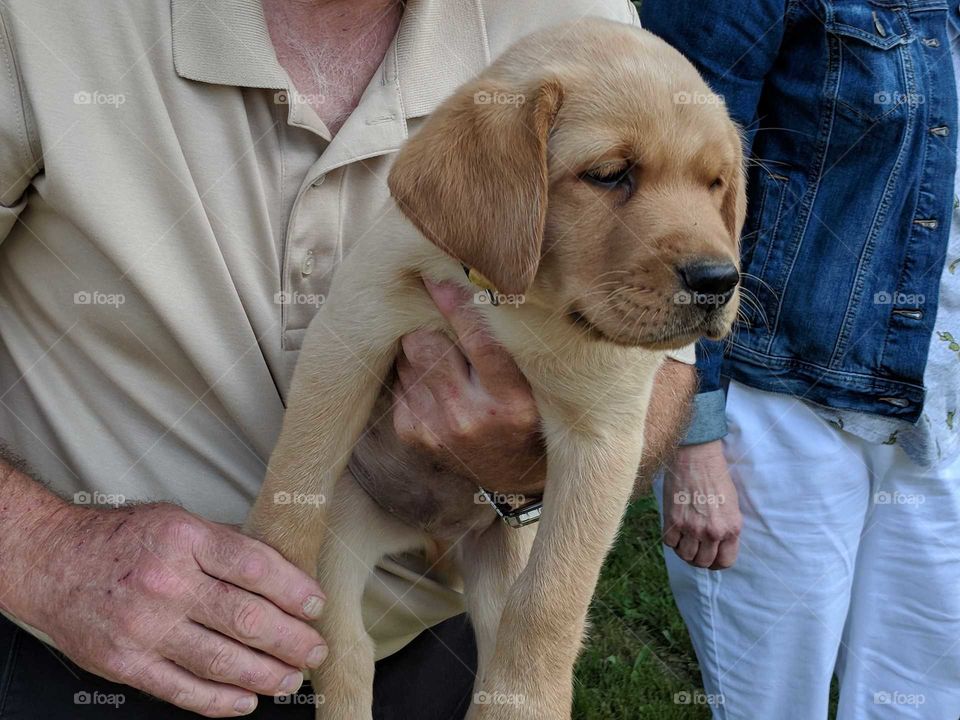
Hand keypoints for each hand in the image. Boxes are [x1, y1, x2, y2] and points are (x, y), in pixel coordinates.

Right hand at [10, 503, 327, 716]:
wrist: (54, 562)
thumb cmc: (124, 539)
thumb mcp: (179, 522)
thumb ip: (226, 546)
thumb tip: (282, 573)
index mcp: (185, 540)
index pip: (256, 568)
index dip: (294, 590)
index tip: (316, 605)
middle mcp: (167, 583)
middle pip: (247, 618)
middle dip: (292, 640)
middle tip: (314, 649)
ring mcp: (145, 627)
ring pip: (222, 660)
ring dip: (266, 674)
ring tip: (291, 678)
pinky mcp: (126, 663)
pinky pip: (184, 690)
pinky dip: (221, 701)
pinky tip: (247, 701)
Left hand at [392, 280, 544, 494]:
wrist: (516, 477)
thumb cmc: (532, 416)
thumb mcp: (536, 384)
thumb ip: (510, 345)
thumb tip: (470, 286)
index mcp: (512, 401)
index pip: (479, 340)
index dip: (455, 302)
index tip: (438, 274)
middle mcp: (471, 417)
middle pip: (426, 344)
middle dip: (428, 324)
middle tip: (439, 318)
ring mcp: (437, 429)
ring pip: (409, 357)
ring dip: (422, 348)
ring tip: (447, 359)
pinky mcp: (414, 435)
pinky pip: (400, 380)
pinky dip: (414, 373)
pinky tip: (437, 384)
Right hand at [661, 440, 741, 568]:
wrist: (696, 458)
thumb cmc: (716, 477)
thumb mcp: (731, 506)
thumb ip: (726, 528)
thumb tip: (717, 545)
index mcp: (731, 528)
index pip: (725, 562)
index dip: (716, 563)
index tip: (710, 558)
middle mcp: (712, 532)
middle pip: (703, 562)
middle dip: (699, 559)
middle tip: (694, 550)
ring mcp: (692, 528)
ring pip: (685, 556)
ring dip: (684, 550)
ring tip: (684, 539)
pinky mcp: (673, 520)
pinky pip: (669, 543)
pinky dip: (671, 539)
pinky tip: (675, 529)